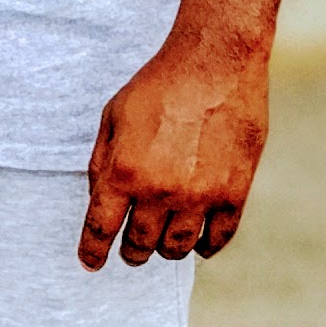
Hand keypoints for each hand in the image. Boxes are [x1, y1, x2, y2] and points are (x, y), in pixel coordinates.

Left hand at [79, 32, 266, 269]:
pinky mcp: (235, 193)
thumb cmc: (159, 86)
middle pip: (140, 244)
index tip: (90, 262)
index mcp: (124, 171)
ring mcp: (201, 195)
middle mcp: (161, 191)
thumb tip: (99, 201)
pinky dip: (205, 246)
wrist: (216, 64)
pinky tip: (198, 242)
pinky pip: (219, 238)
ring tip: (162, 242)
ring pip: (178, 247)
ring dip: (166, 249)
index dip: (92, 251)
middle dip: (131, 251)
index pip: (101, 229)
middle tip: (131, 249)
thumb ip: (102, 163)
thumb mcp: (112, 117)